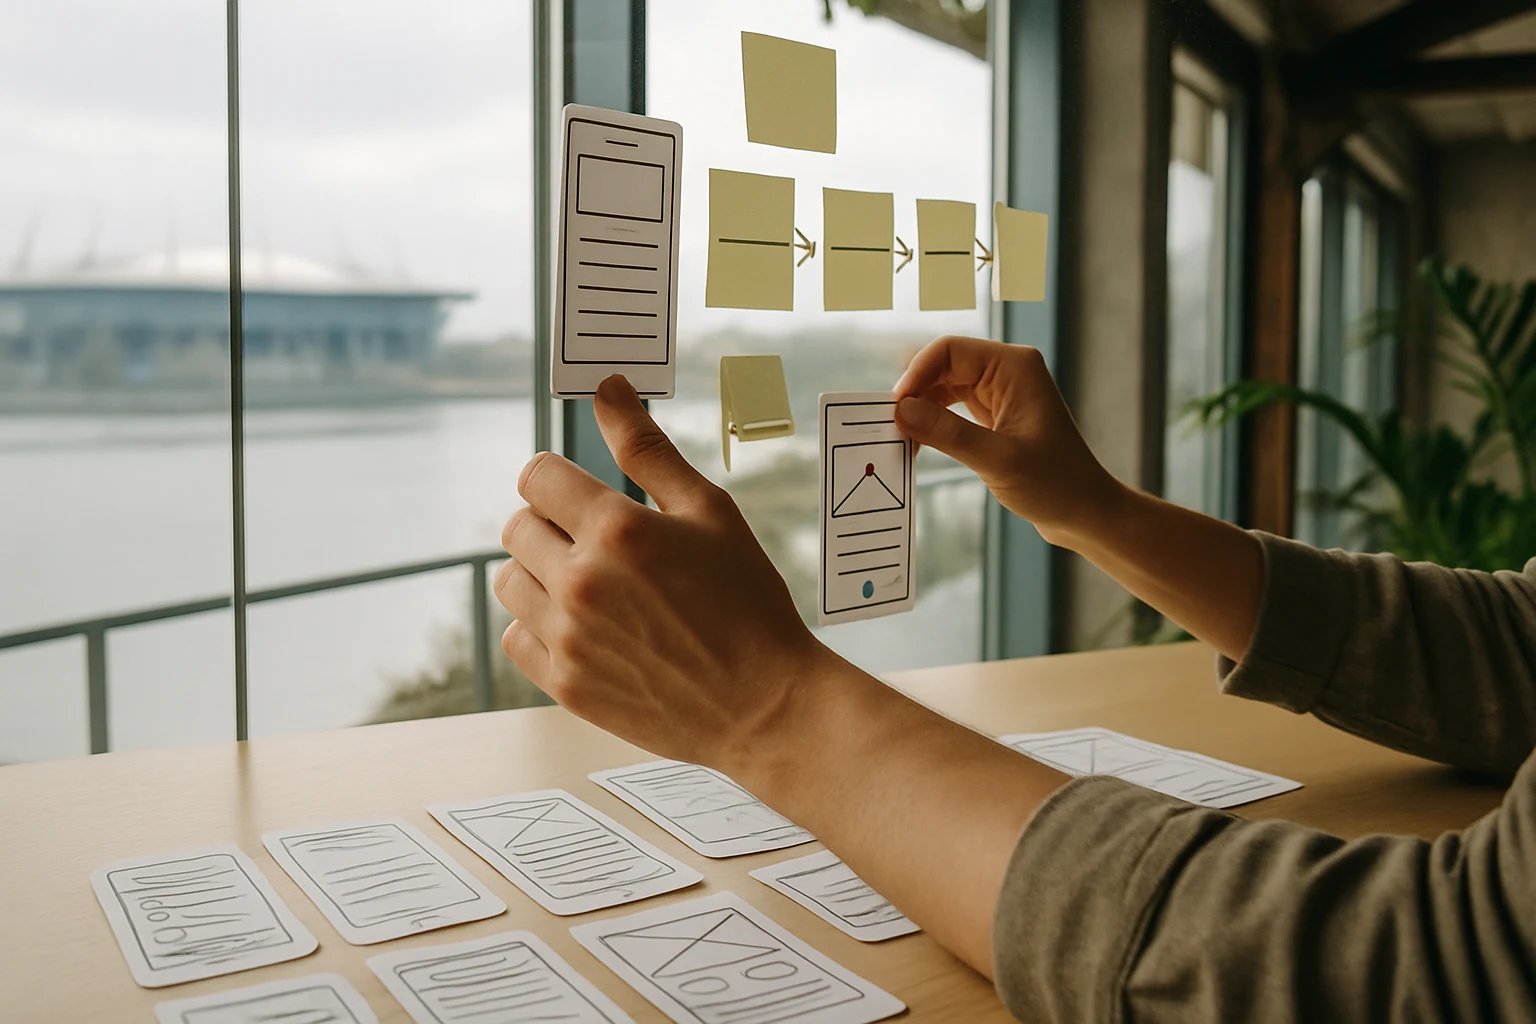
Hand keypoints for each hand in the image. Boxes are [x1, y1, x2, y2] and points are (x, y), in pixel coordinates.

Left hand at [493, 375, 833, 771]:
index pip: (537, 476)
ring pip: (510, 580)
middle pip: (517, 526)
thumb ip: (648, 448)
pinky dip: (541, 626)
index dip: (560, 478)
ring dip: (540, 573)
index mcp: (617, 529)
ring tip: (593, 585)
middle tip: (602, 544)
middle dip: (552, 523)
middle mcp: (581, 581)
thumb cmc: (748, 600)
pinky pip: (516, 636)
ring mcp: (568, 638)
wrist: (765, 703)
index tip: (584, 494)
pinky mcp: (565, 684)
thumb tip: (608, 387)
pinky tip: (588, 627)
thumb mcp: (711, 512)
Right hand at [894, 336, 1123, 548]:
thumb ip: (948, 433)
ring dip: (921, 407)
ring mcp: (1000, 390)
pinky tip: (919, 442)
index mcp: (1015, 366)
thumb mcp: (998, 460)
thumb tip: (900, 410)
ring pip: (943, 385)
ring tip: (902, 437)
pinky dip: (933, 421)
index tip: (895, 409)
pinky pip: (952, 406)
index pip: (949, 350)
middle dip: (915, 391)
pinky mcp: (994, 413)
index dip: (916, 374)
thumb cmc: (1055, 484)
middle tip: (890, 426)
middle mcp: (1007, 370)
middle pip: (943, 364)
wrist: (1084, 512)